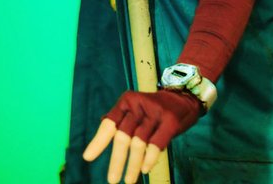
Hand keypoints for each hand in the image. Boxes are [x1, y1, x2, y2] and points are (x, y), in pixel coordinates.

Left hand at [83, 89, 200, 183]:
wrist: (184, 97)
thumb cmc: (155, 110)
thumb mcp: (136, 110)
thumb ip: (121, 123)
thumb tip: (98, 141)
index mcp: (127, 101)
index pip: (109, 123)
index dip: (98, 141)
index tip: (88, 158)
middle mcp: (138, 105)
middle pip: (123, 136)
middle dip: (116, 160)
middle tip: (112, 179)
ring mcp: (154, 112)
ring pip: (138, 143)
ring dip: (132, 165)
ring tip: (128, 180)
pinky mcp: (170, 121)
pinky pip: (156, 143)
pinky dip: (149, 158)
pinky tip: (144, 169)